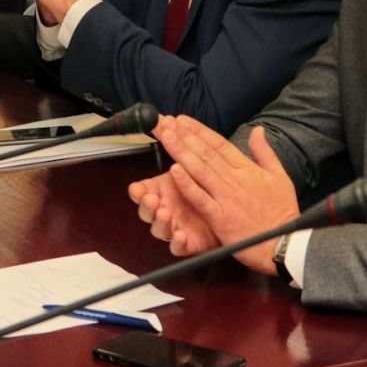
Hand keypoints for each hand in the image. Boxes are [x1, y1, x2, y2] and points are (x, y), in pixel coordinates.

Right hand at [127, 116, 220, 255]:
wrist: (228, 216)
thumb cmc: (205, 188)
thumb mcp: (194, 164)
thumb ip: (182, 145)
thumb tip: (169, 120)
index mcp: (164, 191)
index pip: (144, 192)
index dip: (139, 192)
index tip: (138, 189)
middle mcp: (166, 209)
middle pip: (148, 211)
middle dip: (147, 204)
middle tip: (149, 199)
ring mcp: (176, 226)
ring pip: (159, 228)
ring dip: (160, 221)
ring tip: (163, 214)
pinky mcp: (189, 243)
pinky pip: (179, 246)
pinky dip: (178, 241)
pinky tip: (181, 235)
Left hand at [156, 118, 299, 274]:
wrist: (285, 243)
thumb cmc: (282, 211)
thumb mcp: (280, 176)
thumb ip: (264, 151)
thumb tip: (258, 130)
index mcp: (247, 169)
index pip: (218, 143)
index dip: (198, 130)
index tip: (181, 119)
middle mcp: (235, 179)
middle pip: (204, 152)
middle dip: (182, 135)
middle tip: (164, 121)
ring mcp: (226, 197)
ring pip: (199, 169)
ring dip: (180, 151)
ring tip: (166, 135)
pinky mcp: (220, 217)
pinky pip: (200, 198)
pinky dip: (187, 184)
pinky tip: (174, 171)